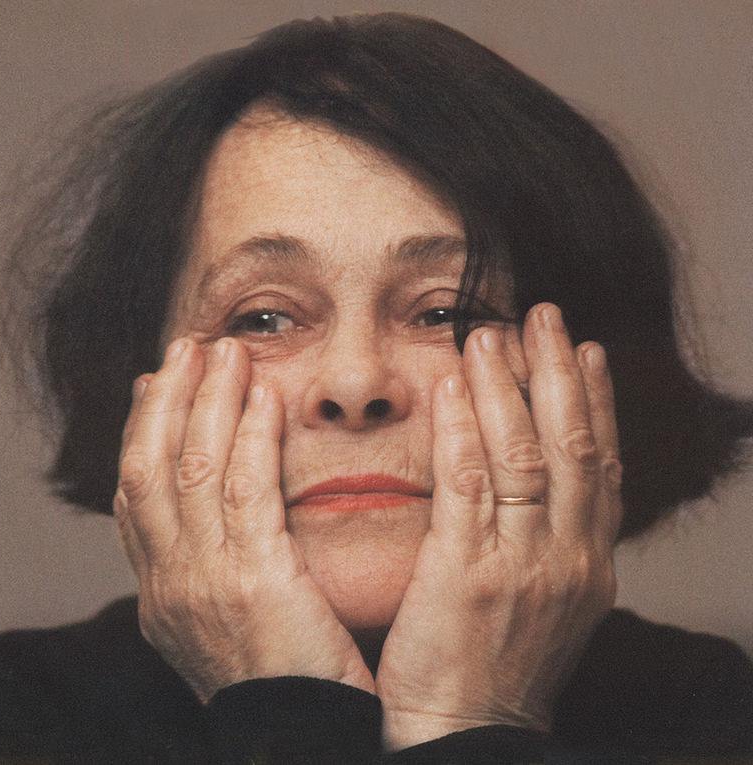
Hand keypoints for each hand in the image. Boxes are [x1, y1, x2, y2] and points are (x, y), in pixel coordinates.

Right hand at [114, 337, 373, 702]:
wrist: (304, 741)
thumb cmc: (282, 677)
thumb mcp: (227, 619)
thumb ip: (213, 564)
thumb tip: (210, 511)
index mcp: (161, 591)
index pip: (135, 493)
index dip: (143, 432)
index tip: (157, 385)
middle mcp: (168, 582)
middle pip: (149, 467)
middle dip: (165, 401)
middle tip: (186, 348)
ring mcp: (203, 582)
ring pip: (191, 467)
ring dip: (206, 401)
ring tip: (225, 350)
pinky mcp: (255, 582)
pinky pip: (246, 490)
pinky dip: (250, 437)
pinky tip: (265, 398)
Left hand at [376, 303, 621, 749]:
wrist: (464, 732)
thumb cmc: (494, 662)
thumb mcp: (545, 600)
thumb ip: (550, 538)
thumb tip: (542, 482)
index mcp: (588, 563)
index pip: (604, 465)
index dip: (597, 402)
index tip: (586, 350)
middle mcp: (568, 558)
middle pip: (574, 446)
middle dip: (559, 373)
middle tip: (543, 315)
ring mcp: (523, 566)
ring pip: (527, 456)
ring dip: (510, 386)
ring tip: (492, 332)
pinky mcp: (467, 576)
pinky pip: (469, 486)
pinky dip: (466, 429)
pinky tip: (455, 386)